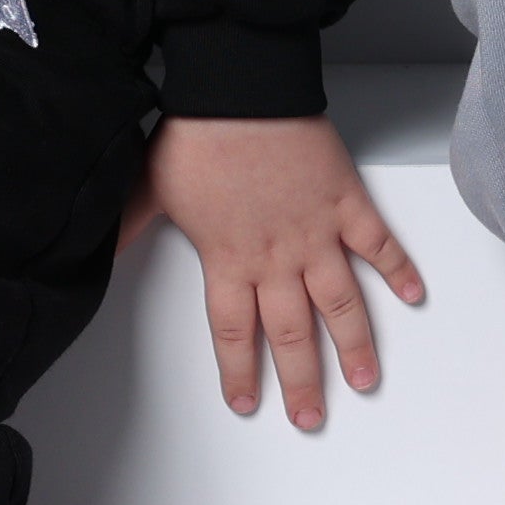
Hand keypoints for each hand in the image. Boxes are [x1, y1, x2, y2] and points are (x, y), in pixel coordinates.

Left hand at [123, 114, 426, 427]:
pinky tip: (412, 295)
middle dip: (303, 383)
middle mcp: (275, 256)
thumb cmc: (199, 133)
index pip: (234, 332)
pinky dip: (398, 270)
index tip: (245, 402)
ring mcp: (315, 231)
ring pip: (340, 302)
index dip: (239, 372)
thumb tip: (92, 251)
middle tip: (311, 418)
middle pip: (292, 334)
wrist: (242, 86)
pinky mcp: (345, 200)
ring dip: (355, 345)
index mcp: (227, 259)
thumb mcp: (149, 187)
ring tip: (365, 380)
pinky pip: (378, 243)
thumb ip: (128, 227)